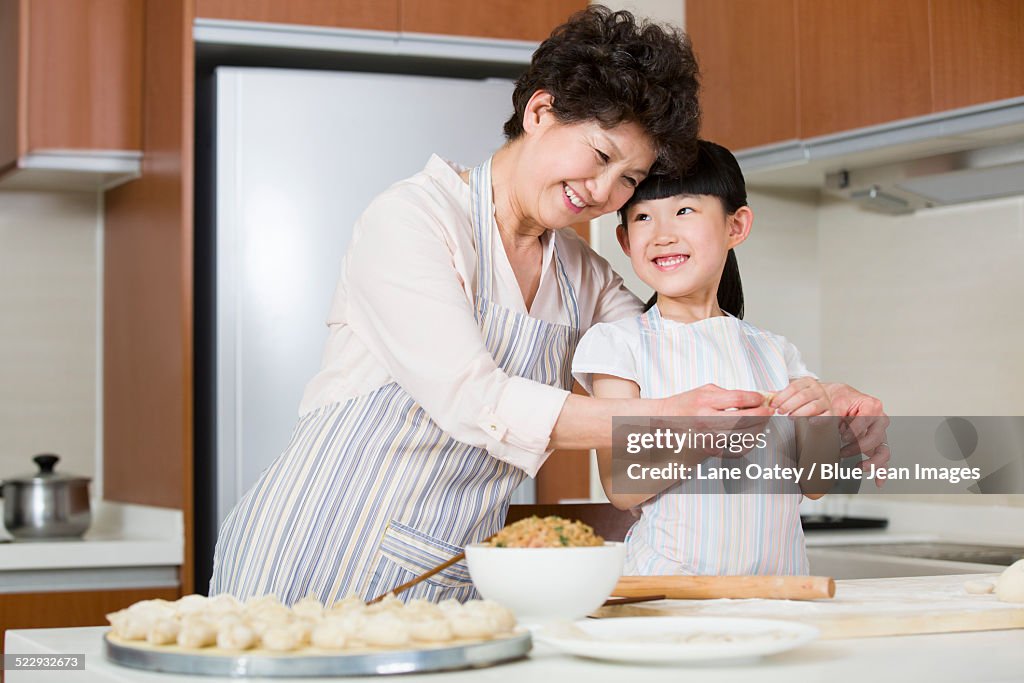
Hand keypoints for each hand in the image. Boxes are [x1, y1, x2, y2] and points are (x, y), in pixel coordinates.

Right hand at [657, 384, 771, 461]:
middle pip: (744, 419)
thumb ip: (729, 393)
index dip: (755, 398)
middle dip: (762, 414)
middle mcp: (706, 419)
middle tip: (770, 411)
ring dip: (759, 428)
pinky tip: (753, 436)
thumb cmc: (686, 403)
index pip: (737, 399)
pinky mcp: (710, 449)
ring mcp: (708, 437)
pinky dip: (749, 443)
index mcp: (705, 401)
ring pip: (743, 435)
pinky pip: (736, 450)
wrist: (666, 421)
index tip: (762, 398)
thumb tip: (755, 397)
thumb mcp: (705, 390)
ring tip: (763, 422)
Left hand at [769, 377, 832, 416]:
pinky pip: (825, 416)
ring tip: (790, 417)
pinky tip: (808, 421)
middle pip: (802, 396)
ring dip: (799, 413)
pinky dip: (816, 419)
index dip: (781, 397)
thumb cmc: (807, 397)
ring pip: (812, 406)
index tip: (774, 404)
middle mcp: (818, 390)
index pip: (793, 387)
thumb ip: (783, 393)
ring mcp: (825, 401)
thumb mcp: (795, 391)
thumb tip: (767, 396)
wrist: (827, 399)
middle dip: (788, 405)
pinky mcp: (830, 412)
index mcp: (808, 382)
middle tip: (780, 411)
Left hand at [823, 383, 890, 486]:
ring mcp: (880, 433)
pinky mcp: (877, 445)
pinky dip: (881, 472)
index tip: (843, 437)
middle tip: (842, 451)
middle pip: (876, 438)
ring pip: (883, 451)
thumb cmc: (839, 398)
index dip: (855, 430)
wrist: (838, 398)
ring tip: (858, 468)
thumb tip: (815, 422)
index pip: (867, 420)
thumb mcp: (833, 403)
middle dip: (858, 447)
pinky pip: (883, 460)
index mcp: (872, 406)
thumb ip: (827, 414)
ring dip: (871, 462)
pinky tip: (878, 481)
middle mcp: (879, 420)